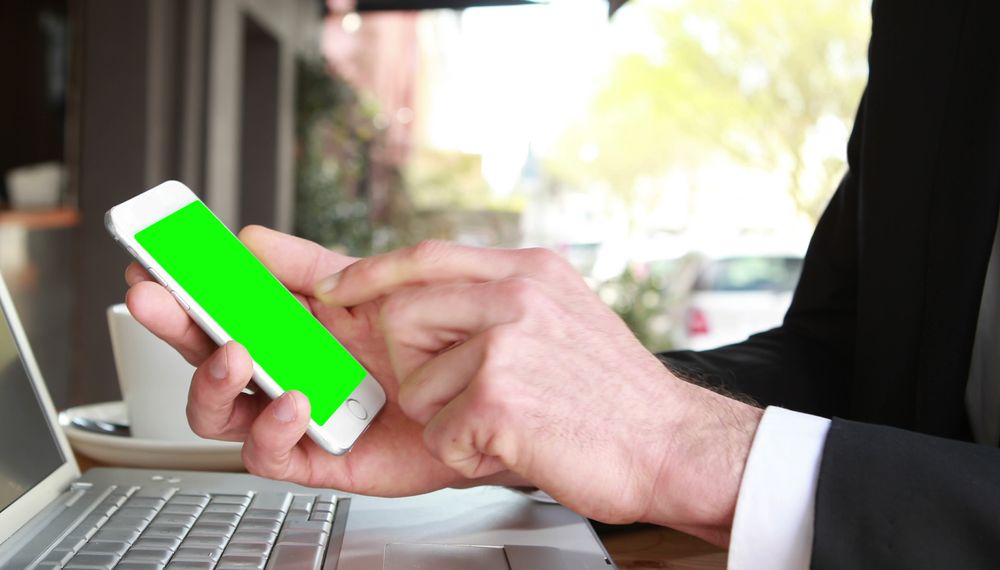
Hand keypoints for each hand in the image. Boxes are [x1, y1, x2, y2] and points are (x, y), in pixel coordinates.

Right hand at [124, 228, 522, 496]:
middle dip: (172, 327)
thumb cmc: (426, 338)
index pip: (215, 309)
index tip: (146, 266)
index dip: (177, 290)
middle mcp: (279, 372)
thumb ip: (309, 264)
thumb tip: (250, 240)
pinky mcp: (317, 459)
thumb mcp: (366, 286)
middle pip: (202, 357)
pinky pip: (270, 454)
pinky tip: (294, 399)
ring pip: (219, 413)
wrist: (478, 390)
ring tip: (234, 353)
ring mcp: (293, 417)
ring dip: (212, 381)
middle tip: (155, 300)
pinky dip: (271, 427)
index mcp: (285, 327)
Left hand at [313, 241, 762, 545]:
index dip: (372, 273)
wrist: (672, 446)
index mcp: (529, 272)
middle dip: (418, 368)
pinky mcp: (498, 395)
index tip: (334, 287)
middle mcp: (517, 295)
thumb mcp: (564, 316)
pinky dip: (469, 452)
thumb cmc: (615, 397)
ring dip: (451, 418)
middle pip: (402, 316)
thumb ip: (502, 300)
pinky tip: (517, 443)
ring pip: (417, 384)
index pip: (426, 256)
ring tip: (510, 420)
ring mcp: (507, 342)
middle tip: (473, 392)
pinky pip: (439, 431)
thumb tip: (430, 296)